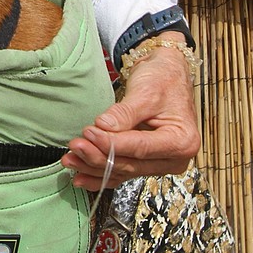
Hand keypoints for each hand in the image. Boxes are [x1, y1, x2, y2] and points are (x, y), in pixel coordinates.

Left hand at [62, 34, 200, 190]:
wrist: (168, 75)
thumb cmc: (164, 80)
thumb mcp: (146, 92)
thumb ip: (125, 113)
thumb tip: (103, 126)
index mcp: (182, 142)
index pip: (141, 147)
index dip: (112, 143)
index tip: (89, 134)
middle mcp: (174, 159)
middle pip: (131, 164)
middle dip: (99, 157)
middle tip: (75, 146)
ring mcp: (159, 163)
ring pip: (123, 170)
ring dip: (94, 167)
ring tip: (70, 160)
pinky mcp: (146, 161)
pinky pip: (122, 172)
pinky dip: (100, 174)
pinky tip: (81, 177)